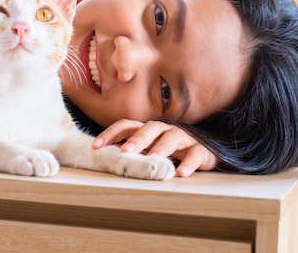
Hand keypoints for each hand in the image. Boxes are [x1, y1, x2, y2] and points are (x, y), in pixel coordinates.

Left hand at [92, 119, 217, 176]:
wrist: (202, 153)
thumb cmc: (167, 152)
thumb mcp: (147, 151)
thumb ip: (129, 153)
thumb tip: (99, 160)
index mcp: (147, 130)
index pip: (126, 126)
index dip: (110, 133)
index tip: (95, 146)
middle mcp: (163, 130)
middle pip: (150, 128)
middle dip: (137, 139)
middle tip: (125, 151)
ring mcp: (183, 138)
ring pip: (172, 137)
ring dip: (162, 147)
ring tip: (153, 159)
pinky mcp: (200, 150)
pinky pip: (195, 153)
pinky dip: (189, 163)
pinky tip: (181, 173)